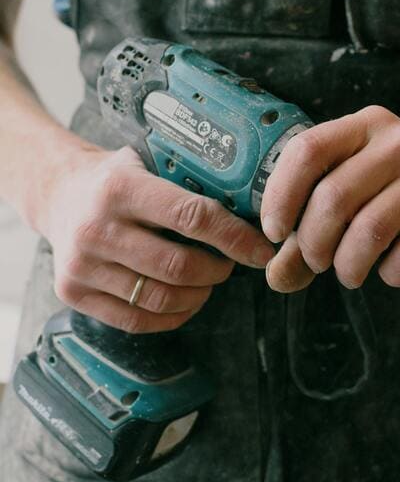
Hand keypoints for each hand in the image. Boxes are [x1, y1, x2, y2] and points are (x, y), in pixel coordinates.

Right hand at [41, 146, 274, 332]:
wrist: (58, 195)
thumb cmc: (116, 178)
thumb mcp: (146, 161)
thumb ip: (188, 178)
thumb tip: (254, 203)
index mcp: (120, 188)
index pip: (190, 216)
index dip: (233, 237)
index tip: (260, 248)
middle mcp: (96, 228)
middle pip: (178, 266)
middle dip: (219, 269)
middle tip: (232, 263)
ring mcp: (81, 265)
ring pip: (160, 298)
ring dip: (198, 295)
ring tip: (210, 281)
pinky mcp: (72, 293)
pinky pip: (136, 320)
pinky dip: (172, 316)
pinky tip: (185, 300)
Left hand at [261, 106, 399, 291]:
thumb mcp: (358, 200)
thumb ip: (311, 234)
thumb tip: (277, 275)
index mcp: (367, 126)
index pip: (308, 150)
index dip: (281, 195)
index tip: (275, 232)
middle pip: (334, 196)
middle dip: (314, 244)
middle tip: (318, 263)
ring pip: (371, 229)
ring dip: (350, 265)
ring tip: (351, 273)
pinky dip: (393, 274)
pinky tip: (394, 270)